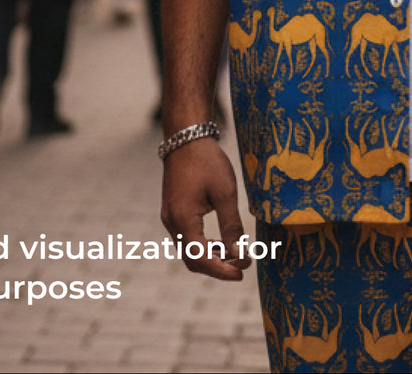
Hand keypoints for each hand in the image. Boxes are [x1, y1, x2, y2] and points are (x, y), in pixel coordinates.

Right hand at [160, 137, 250, 280]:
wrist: (186, 139)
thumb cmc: (207, 162)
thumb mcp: (225, 192)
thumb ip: (231, 226)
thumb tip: (239, 254)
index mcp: (182, 219)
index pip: (200, 258)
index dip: (221, 270)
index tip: (242, 273)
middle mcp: (171, 223)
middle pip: (192, 259)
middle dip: (217, 267)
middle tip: (242, 268)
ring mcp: (169, 218)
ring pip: (189, 250)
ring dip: (211, 258)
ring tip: (236, 257)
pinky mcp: (173, 212)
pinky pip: (187, 238)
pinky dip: (204, 246)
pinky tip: (222, 244)